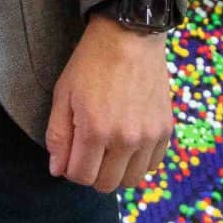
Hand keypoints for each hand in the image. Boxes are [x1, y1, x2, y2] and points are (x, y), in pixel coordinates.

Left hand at [44, 13, 173, 192]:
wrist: (129, 38)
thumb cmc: (90, 63)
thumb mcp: (63, 95)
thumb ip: (58, 136)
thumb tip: (57, 170)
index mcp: (96, 130)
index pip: (81, 176)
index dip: (69, 170)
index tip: (69, 155)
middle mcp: (126, 139)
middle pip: (106, 184)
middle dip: (91, 174)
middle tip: (86, 153)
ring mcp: (149, 136)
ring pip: (131, 180)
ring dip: (115, 171)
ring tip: (106, 149)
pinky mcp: (165, 130)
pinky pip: (152, 165)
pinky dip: (137, 162)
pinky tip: (127, 144)